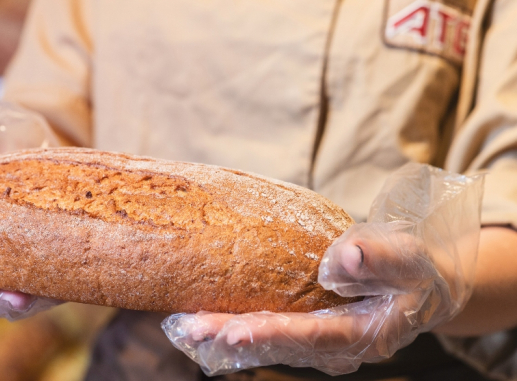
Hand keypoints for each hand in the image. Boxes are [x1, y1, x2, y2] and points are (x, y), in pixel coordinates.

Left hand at [163, 163, 483, 375]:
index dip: (271, 334)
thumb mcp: (407, 259)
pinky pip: (269, 331)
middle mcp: (336, 347)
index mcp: (363, 334)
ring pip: (268, 341)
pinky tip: (207, 318)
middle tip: (191, 328)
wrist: (418, 286)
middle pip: (278, 343)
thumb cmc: (414, 270)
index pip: (311, 336)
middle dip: (232, 336)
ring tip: (186, 324)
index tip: (233, 330)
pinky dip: (238, 325)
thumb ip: (378, 257)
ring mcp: (320, 342)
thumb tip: (343, 257)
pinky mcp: (308, 330)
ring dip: (226, 333)